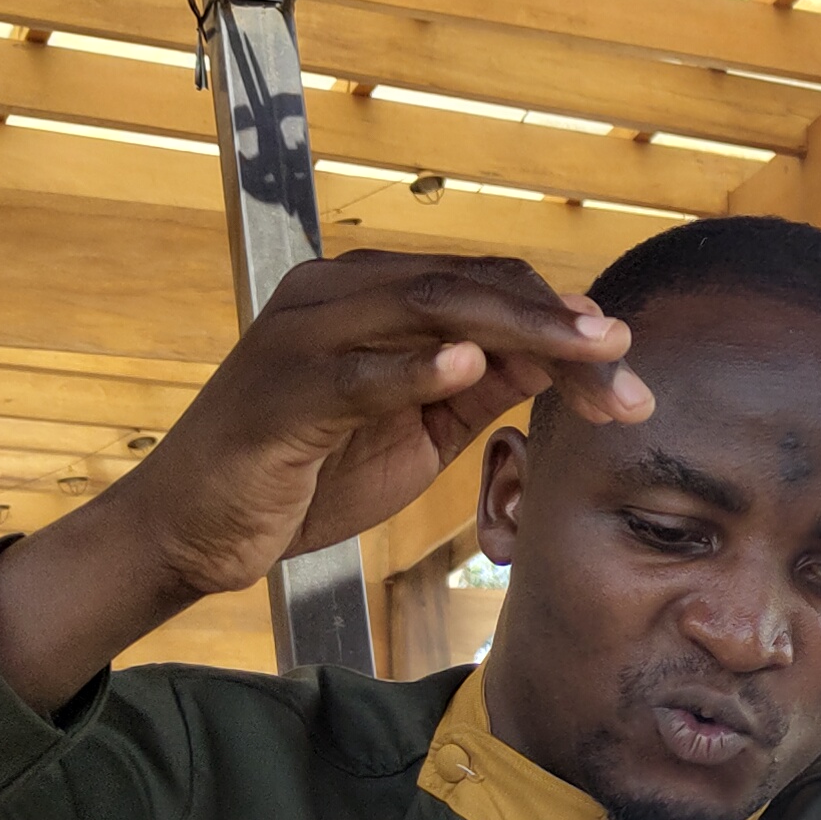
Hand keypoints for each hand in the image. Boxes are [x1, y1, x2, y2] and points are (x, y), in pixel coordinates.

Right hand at [0, 252, 652, 708]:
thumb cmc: (305, 474)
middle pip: (466, 289)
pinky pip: (356, 371)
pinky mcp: (278, 391)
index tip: (624, 356)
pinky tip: (471, 369)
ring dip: (515, 330)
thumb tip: (558, 359)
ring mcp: (301, 335)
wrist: (196, 531)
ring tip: (582, 351)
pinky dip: (415, 367)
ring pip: (425, 309)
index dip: (558, 316)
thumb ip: (476, 388)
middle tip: (624, 356)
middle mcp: (333, 295)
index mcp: (367, 295)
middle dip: (555, 324)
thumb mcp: (414, 429)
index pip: (480, 287)